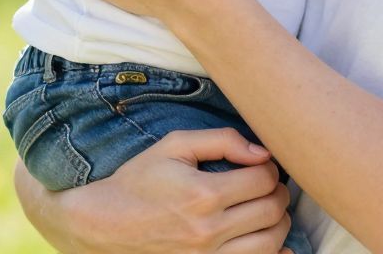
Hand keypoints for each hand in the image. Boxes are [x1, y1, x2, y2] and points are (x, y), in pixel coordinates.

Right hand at [13, 129, 293, 252]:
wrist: (103, 224)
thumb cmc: (138, 181)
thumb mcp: (173, 146)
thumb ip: (221, 140)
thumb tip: (262, 152)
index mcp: (204, 194)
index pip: (263, 179)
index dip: (270, 168)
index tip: (262, 166)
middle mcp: (209, 230)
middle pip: (272, 211)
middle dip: (279, 194)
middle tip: (271, 186)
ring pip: (270, 242)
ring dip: (278, 223)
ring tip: (268, 210)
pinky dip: (272, 253)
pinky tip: (267, 240)